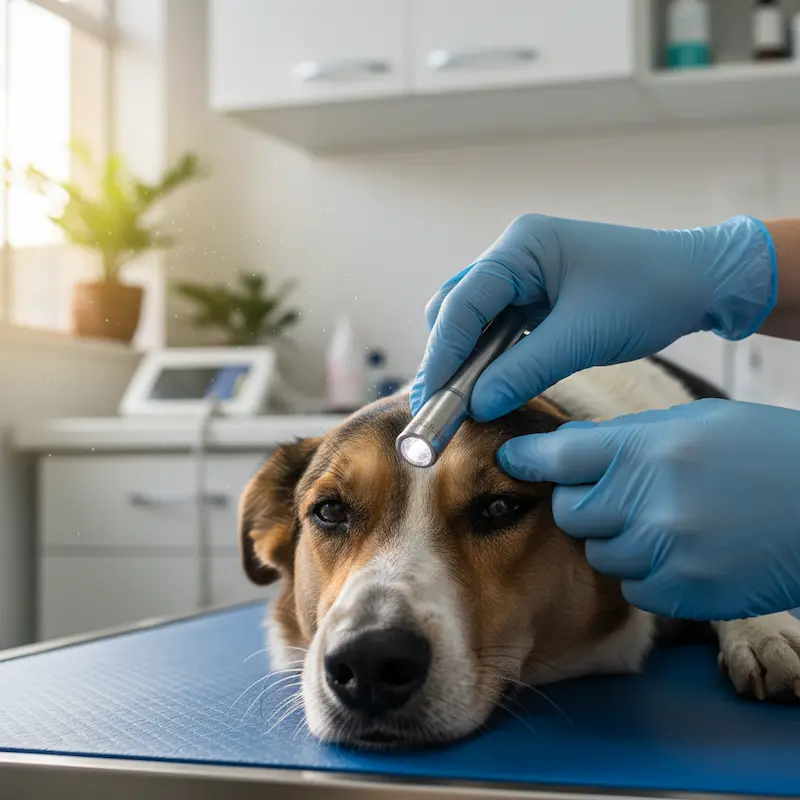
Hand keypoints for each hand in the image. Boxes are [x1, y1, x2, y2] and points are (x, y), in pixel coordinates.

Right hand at [410, 214, 775, 420]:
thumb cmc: (648, 295)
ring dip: (464, 360)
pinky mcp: (535, 293)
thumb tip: (476, 407)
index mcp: (522, 245)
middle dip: (445, 359)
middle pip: (456, 309)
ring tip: (455, 406)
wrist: (699, 282)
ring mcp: (523, 271)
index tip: (428, 399)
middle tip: (436, 408)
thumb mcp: (582, 338)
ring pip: (472, 320)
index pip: (463, 303)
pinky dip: (488, 357)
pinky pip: (497, 327)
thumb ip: (523, 371)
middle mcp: (514, 253)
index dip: (442, 355)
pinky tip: (484, 386)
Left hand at [498, 399, 799, 620]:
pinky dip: (648, 572)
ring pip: (599, 553)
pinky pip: (634, 587)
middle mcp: (649, 502)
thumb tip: (565, 447)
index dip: (528, 458)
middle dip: (582, 503)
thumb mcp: (694, 423)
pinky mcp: (684, 594)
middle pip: (569, 512)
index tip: (513, 458)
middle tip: (616, 494)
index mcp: (648, 449)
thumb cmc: (764, 453)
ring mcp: (666, 552)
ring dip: (617, 540)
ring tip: (666, 521)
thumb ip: (624, 437)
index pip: (559, 457)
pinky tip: (685, 550)